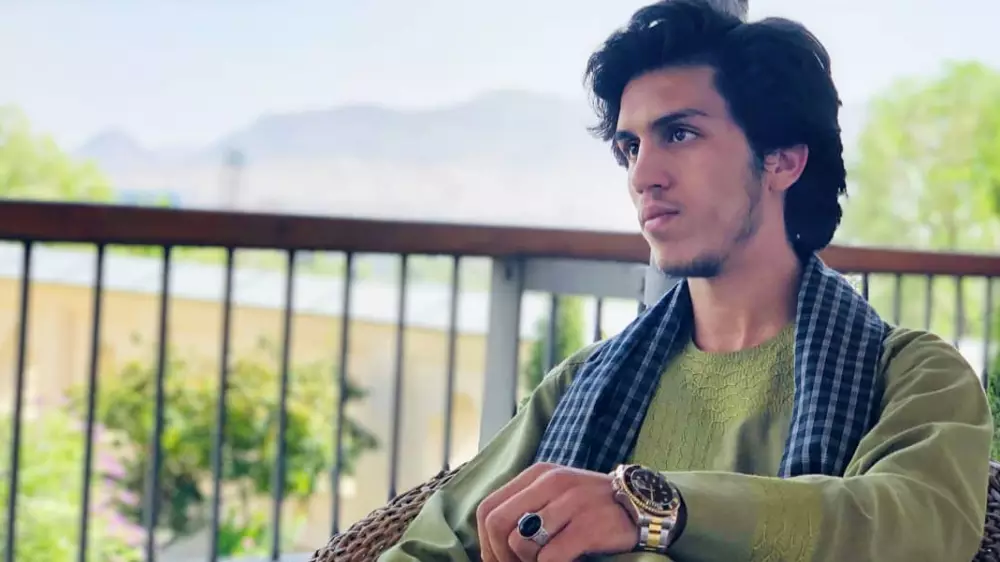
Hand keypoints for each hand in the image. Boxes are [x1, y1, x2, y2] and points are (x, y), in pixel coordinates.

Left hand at [475, 462, 637, 561]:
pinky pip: (550, 557)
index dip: (486, 542)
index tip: (498, 560)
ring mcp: (571, 502)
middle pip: (498, 525)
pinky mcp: (589, 526)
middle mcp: (551, 482)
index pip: (488, 508)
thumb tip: (491, 549)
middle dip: (501, 556)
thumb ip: (523, 509)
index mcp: (537, 474)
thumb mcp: (554, 495)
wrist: (642, 505)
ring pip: (521, 543)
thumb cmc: (590, 506)